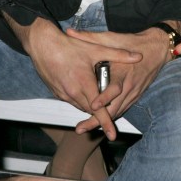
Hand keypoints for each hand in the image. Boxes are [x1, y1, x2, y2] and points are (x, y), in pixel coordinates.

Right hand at [24, 20, 141, 139]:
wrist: (42, 45)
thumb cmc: (69, 45)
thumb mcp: (96, 48)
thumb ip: (118, 54)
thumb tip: (138, 57)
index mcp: (84, 83)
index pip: (98, 109)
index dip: (106, 123)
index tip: (113, 135)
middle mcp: (73, 92)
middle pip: (90, 110)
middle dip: (100, 112)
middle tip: (109, 108)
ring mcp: (63, 94)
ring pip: (80, 106)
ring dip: (89, 105)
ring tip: (97, 96)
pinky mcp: (56, 93)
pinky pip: (71, 101)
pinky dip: (80, 99)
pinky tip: (83, 89)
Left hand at [65, 27, 172, 134]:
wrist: (157, 48)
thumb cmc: (132, 41)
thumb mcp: (111, 37)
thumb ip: (90, 37)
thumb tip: (70, 31)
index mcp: (123, 71)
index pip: (114, 88)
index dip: (104, 98)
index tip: (93, 105)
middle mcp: (129, 85)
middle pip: (114, 108)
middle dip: (98, 120)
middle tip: (82, 128)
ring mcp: (133, 92)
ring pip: (118, 112)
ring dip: (103, 121)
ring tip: (85, 128)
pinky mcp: (136, 96)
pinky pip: (122, 109)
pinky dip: (111, 115)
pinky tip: (99, 120)